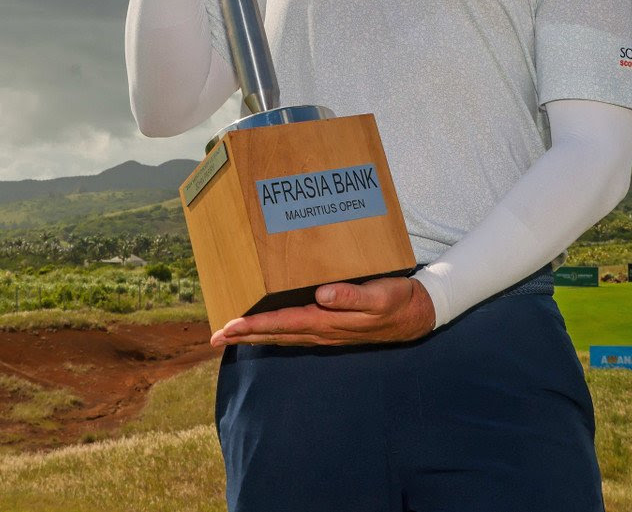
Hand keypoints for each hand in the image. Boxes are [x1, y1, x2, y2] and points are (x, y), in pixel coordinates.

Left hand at [210, 276, 434, 347]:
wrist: (416, 315)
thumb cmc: (396, 300)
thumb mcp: (378, 296)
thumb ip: (350, 296)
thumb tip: (321, 295)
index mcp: (328, 322)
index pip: (283, 324)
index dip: (254, 325)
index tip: (228, 327)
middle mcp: (322, 331)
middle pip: (275, 334)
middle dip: (244, 335)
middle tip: (215, 337)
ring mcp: (326, 333)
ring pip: (282, 335)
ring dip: (255, 336)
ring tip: (231, 335)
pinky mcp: (330, 329)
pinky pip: (294, 332)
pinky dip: (274, 331)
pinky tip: (266, 329)